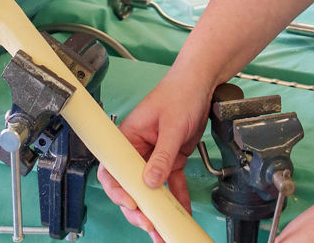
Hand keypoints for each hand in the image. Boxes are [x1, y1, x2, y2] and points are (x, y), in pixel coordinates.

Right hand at [99, 70, 211, 239]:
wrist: (201, 84)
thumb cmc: (179, 93)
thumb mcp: (171, 125)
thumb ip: (162, 155)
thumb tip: (150, 182)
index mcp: (128, 138)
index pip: (113, 169)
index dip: (118, 190)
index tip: (132, 203)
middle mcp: (137, 150)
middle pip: (131, 186)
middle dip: (139, 208)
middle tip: (151, 224)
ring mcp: (154, 157)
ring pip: (151, 190)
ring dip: (158, 210)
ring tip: (165, 229)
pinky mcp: (171, 160)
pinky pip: (172, 184)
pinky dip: (177, 198)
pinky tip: (182, 212)